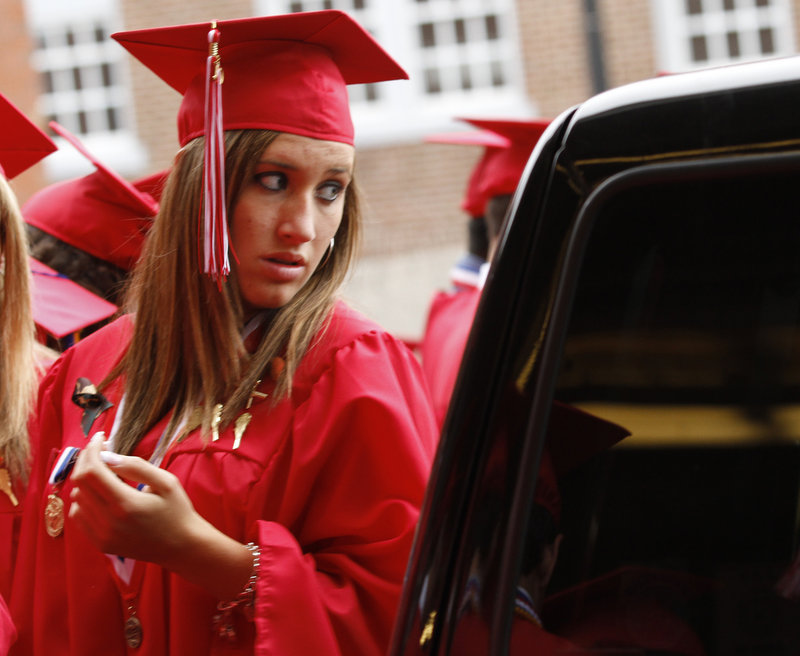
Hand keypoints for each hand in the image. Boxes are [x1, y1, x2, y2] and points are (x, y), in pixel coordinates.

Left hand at [68, 431, 200, 564]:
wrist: (181, 546)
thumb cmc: (177, 510)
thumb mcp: (166, 481)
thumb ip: (136, 466)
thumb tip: (107, 455)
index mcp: (126, 504)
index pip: (92, 472)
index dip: (91, 450)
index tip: (100, 438)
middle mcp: (109, 521)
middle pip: (80, 483)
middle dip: (87, 460)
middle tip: (100, 450)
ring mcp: (102, 535)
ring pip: (77, 498)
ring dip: (86, 481)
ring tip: (105, 473)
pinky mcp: (100, 543)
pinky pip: (78, 516)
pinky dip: (84, 500)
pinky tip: (101, 495)